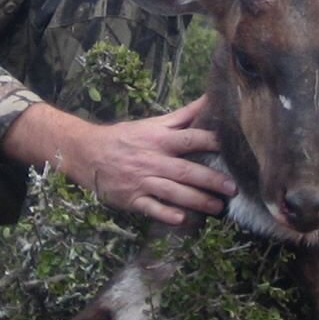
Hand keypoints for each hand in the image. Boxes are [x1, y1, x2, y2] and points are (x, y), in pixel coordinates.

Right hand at [3, 96, 235, 224]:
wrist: (86, 152)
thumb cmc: (124, 137)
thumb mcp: (152, 124)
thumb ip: (182, 116)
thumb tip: (209, 100)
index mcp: (158, 139)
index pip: (189, 139)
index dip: (209, 142)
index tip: (230, 148)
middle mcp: (152, 160)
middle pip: (185, 170)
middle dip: (209, 180)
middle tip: (232, 188)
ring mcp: (141, 181)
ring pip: (172, 192)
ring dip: (196, 200)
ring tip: (217, 208)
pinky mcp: (131, 199)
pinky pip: (151, 208)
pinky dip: (166, 214)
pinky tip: (183, 219)